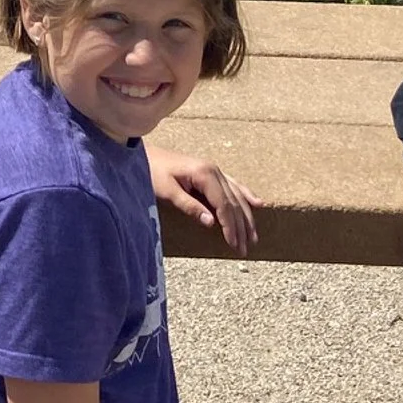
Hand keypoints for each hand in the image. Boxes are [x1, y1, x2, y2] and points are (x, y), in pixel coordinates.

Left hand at [145, 146, 259, 255]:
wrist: (144, 153)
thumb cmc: (152, 172)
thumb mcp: (167, 191)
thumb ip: (189, 206)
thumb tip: (211, 223)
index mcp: (204, 174)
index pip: (224, 205)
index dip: (230, 226)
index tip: (234, 244)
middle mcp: (214, 170)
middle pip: (234, 202)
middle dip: (241, 227)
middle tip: (245, 249)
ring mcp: (214, 170)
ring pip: (237, 195)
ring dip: (247, 216)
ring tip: (254, 236)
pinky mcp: (211, 172)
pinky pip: (234, 185)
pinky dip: (247, 195)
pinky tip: (258, 204)